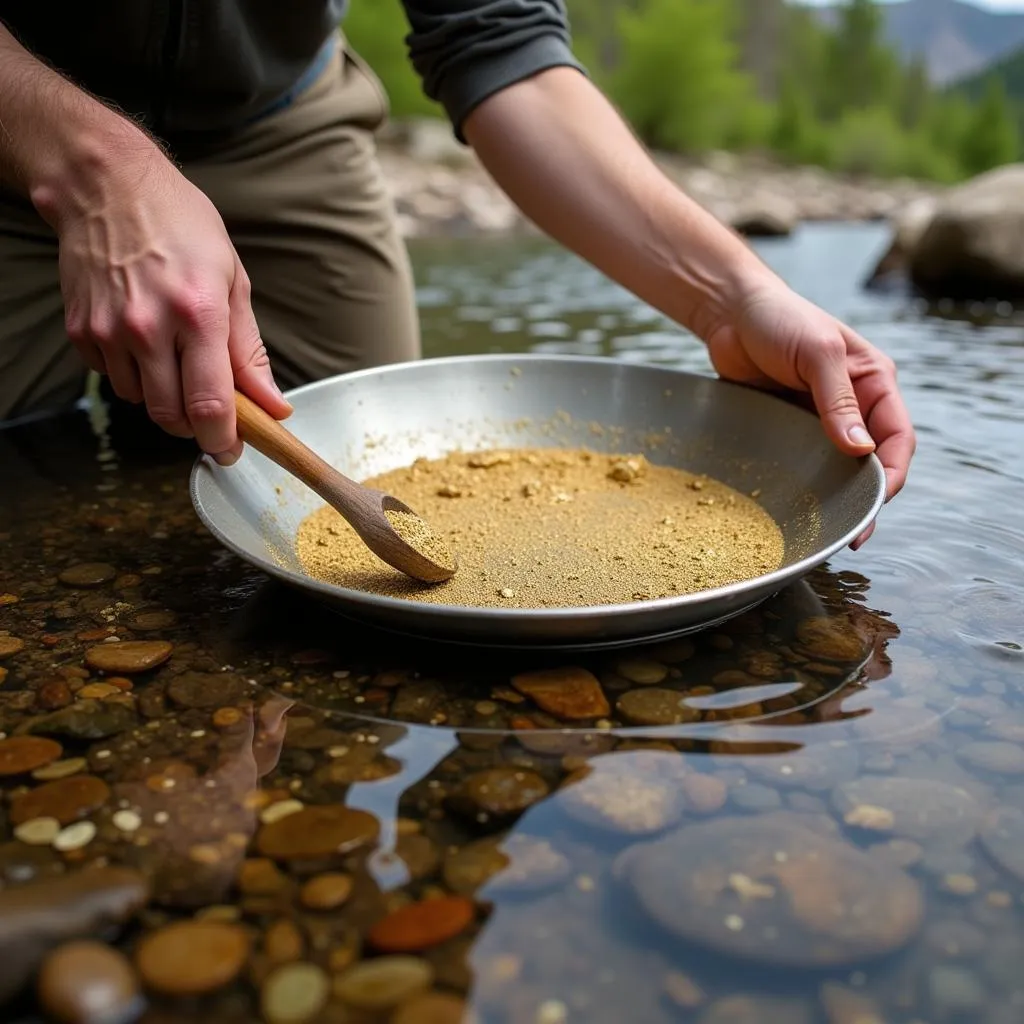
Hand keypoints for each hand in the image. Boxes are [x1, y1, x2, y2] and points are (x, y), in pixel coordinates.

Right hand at [55, 146, 290, 462]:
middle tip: (210, 409)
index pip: (210, 406)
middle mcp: (149, 328)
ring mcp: (109, 331)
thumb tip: (272, 405)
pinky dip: (133, 374)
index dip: (224, 440)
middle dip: (196, 425)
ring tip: (175, 355)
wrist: (106, 185)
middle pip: (172, 417)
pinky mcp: (80, 331)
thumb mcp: (233, 281)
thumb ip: (250, 351)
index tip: (233, 450)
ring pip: (141, 402)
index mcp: (198, 315)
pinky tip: (144, 340)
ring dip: (164, 396)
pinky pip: (112, 378)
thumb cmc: (180, 225)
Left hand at [704, 277, 915, 548]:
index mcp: (874, 382)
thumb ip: (837, 400)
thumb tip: (861, 449)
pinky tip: (799, 506)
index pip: (897, 437)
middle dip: (867, 497)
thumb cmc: (778, 319)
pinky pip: (804, 461)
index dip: (892, 474)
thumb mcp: (816, 353)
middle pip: (872, 460)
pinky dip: (807, 484)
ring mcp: (820, 417)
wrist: (728, 312)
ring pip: (839, 466)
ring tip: (830, 530)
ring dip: (837, 496)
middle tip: (853, 535)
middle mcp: (854, 403)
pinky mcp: (789, 425)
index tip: (876, 503)